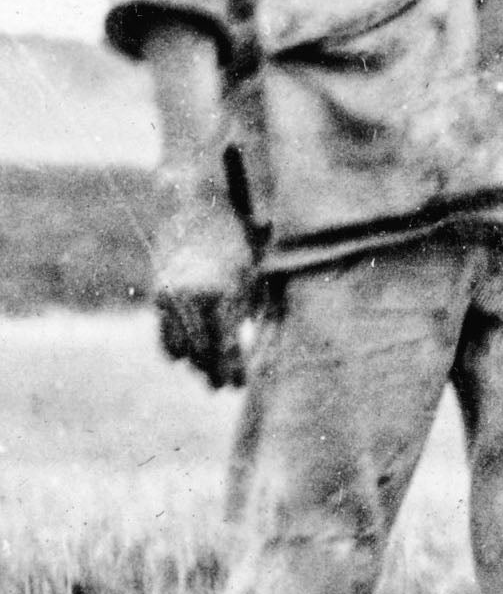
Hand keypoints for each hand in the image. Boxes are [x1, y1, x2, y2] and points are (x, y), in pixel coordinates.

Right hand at [153, 185, 254, 389]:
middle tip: (221, 385)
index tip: (239, 385)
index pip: (226, 349)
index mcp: (223, 294)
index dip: (232, 371)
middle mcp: (193, 299)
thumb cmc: (239, 245)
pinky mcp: (157, 294)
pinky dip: (175, 346)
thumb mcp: (255, 278)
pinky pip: (163, 333)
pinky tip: (188, 352)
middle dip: (212, 373)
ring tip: (206, 370)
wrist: (201, 208)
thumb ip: (250, 317)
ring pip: (178, 349)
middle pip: (202, 354)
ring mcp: (171, 297)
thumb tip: (250, 356)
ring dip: (193, 363)